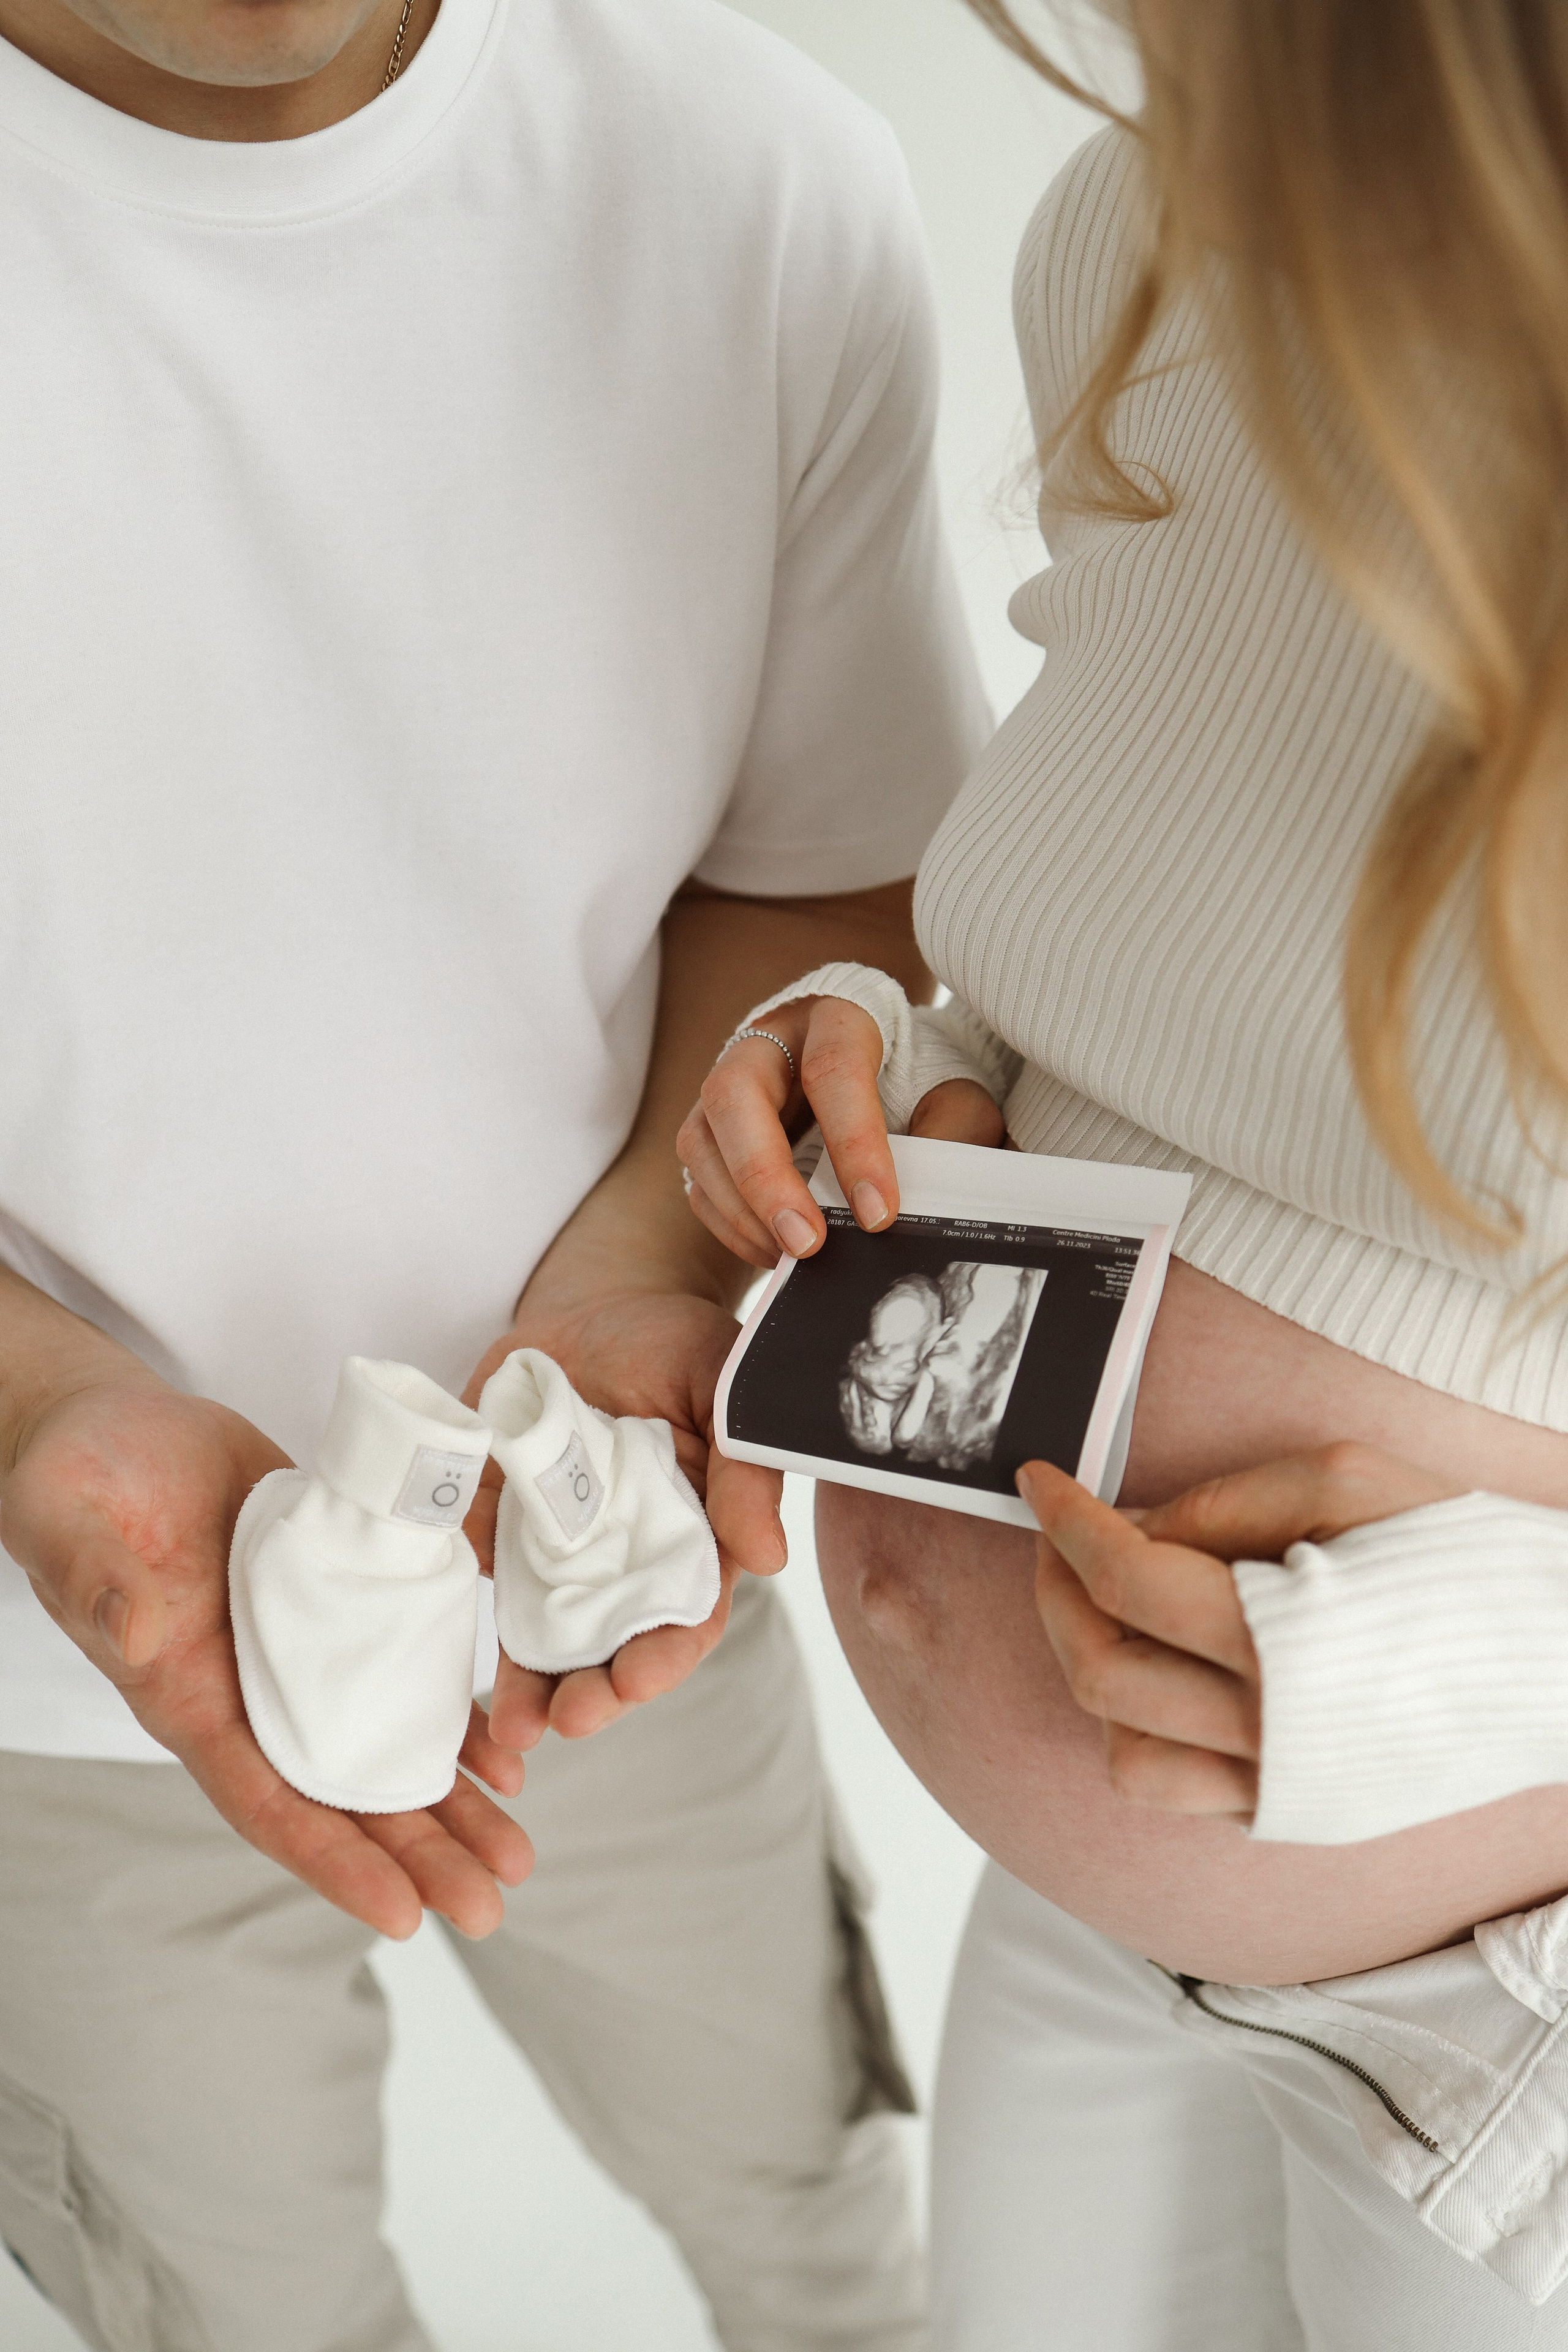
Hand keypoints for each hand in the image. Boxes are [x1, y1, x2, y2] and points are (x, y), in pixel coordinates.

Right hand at [0, 1368, 532, 1938]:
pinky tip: (505, 1750)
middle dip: (419, 1853)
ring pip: (384, 1745)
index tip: (404, 1915)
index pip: (268, 1801)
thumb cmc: (78, 1476)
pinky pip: (403, 1668)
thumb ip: (102, 1580)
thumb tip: (142, 1632)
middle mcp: (253, 1691)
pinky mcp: (340, 1595)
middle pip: (344, 1795)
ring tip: (516, 1854)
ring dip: (451, 1802)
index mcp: (189, 1695)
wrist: (117, 1427)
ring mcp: (302, 1650)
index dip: (335, 1859)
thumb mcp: (71, 1517)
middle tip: (492, 1903)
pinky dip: (452, 1713)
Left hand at [463, 1287, 785, 1747]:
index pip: (688, 1615)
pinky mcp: (502, 1531)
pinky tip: (460, 1670)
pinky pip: (488, 1590)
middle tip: (569, 1717)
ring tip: (514, 1727)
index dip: (665, 1654)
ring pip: (549, 1639)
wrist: (590, 1302)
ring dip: (533, 1687)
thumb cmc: (673, 1339)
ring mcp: (562, 1552)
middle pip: (615, 1645)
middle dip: (595, 1691)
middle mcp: (629, 1560)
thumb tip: (768, 1558)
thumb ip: (745, 1462)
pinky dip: (474, 1631)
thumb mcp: (722, 1379)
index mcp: (695, 1535)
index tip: (636, 1681)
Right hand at [676, 993, 1002, 1270]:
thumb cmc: (914, 1078)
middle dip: (766, 1177)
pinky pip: (696, 1179)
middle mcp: (766, 1043)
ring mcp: (726, 1085)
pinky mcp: (710, 1129)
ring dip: (741, 1209)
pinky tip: (773, 1252)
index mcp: (836, 1017)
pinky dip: (729, 1223)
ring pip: (701, 1140)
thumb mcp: (953, 1090)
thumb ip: (954, 1128)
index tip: (879, 1214)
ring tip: (792, 1256)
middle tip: (807, 1243)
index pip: (834, 1070)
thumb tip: (928, 1197)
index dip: (854, 1144)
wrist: (880, 1064)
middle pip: (736, 1095)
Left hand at [1019, 1443, 1463, 1819]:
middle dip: (1057, 1593)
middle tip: (1056, 1540)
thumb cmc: (1462, 1552)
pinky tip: (1168, 1674)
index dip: (1065, 1523)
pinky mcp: (1295, 1814)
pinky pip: (1178, 1790)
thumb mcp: (1352, 1479)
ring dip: (1091, 1674)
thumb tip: (1134, 1525)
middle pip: (1102, 1671)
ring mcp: (1282, 1786)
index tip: (1037, 1483)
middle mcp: (1272, 1730)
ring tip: (1105, 1612)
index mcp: (1283, 1640)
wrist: (1561, 1656)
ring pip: (1123, 1752)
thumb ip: (1228, 1500)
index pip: (1124, 1579)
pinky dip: (1145, 1733)